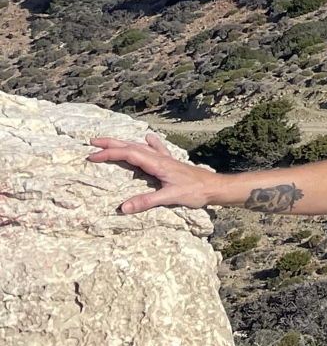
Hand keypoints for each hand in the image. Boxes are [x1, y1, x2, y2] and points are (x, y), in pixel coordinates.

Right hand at [86, 133, 213, 213]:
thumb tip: (123, 207)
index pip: (129, 154)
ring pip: (141, 147)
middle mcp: (160, 158)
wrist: (214, 186)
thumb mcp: (170, 197)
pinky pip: (156, 150)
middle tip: (92, 142)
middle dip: (111, 143)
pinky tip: (148, 137)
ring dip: (124, 143)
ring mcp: (166, 159)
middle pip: (132, 146)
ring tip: (110, 141)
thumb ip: (147, 201)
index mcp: (157, 163)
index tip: (92, 156)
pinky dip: (148, 143)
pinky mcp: (171, 163)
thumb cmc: (195, 191)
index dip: (110, 154)